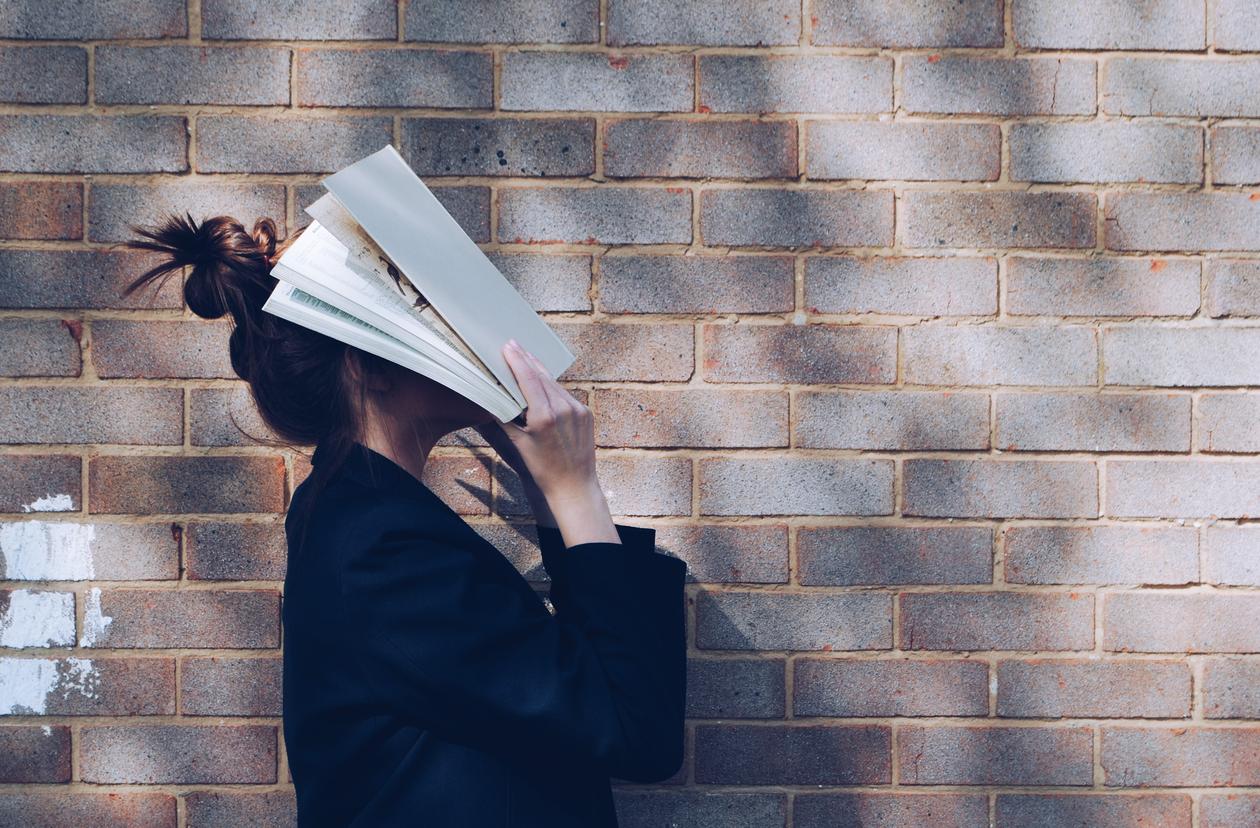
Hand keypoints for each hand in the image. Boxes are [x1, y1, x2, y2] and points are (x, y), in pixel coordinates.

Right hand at [486, 339, 618, 546]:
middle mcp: (564, 408)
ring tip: (525, 357)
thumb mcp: (520, 444)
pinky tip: (542, 380)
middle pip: (541, 376)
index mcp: (545, 416)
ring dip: (539, 370)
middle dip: (526, 359)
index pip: (528, 379)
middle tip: (513, 344)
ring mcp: (578, 409)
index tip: (508, 346)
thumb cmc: (544, 469)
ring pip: (554, 383)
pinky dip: (551, 386)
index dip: (517, 360)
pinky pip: (565, 394)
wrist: (574, 485)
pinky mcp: (586, 413)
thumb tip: (493, 399)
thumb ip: (506, 418)